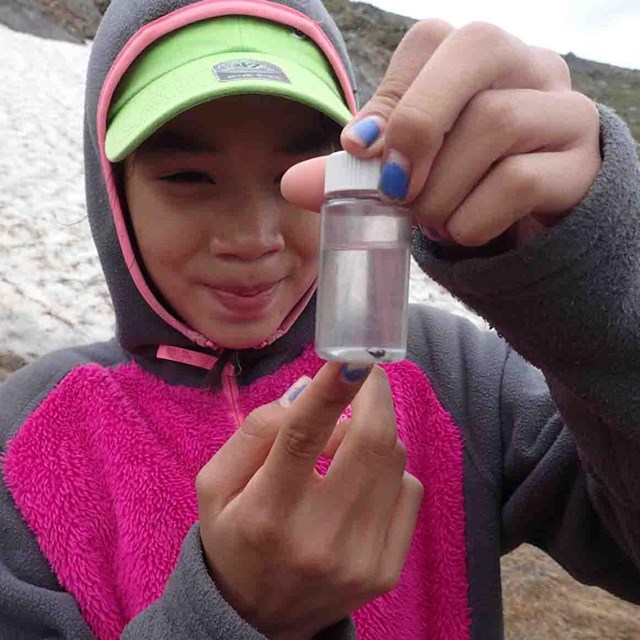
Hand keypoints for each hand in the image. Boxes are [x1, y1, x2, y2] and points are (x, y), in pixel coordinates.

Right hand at [196, 363, 422, 639]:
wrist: (258, 618)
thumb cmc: (234, 537)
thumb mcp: (216, 484)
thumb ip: (255, 432)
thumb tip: (309, 394)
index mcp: (266, 512)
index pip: (303, 437)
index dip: (331, 390)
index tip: (352, 355)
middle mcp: (317, 538)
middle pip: (369, 443)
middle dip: (375, 395)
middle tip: (365, 374)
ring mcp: (359, 558)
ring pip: (393, 461)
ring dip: (376, 433)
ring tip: (347, 440)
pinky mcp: (386, 570)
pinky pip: (409, 490)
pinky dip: (389, 470)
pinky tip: (361, 482)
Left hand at [282, 19, 601, 247]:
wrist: (533, 217)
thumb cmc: (462, 181)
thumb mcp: (408, 169)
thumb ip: (355, 171)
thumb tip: (292, 184)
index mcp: (476, 56)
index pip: (429, 42)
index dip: (388, 99)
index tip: (361, 152)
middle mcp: (528, 65)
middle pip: (476, 48)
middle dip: (418, 124)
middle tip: (396, 188)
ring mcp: (562, 110)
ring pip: (497, 121)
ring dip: (442, 190)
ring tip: (429, 222)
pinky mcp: (579, 165)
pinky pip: (520, 180)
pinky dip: (472, 218)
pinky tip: (462, 232)